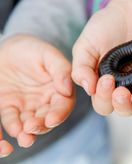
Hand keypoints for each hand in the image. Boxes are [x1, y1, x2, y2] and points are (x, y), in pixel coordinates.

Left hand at [0, 35, 73, 155]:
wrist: (7, 49)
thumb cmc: (31, 49)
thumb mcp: (48, 54)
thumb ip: (61, 69)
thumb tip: (68, 89)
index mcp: (59, 90)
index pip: (63, 105)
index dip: (60, 114)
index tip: (52, 119)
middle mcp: (44, 102)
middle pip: (47, 119)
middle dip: (41, 126)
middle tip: (32, 127)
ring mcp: (26, 107)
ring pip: (29, 125)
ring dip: (27, 134)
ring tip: (24, 138)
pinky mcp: (8, 109)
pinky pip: (8, 122)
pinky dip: (10, 129)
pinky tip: (11, 132)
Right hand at [72, 0, 131, 115]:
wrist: (131, 10)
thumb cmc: (105, 27)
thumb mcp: (87, 45)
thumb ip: (82, 67)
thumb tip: (88, 89)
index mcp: (105, 86)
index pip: (103, 104)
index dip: (104, 98)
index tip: (106, 80)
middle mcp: (125, 89)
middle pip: (124, 109)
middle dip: (121, 104)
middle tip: (121, 92)